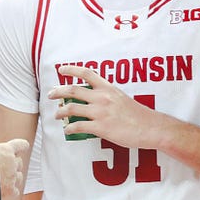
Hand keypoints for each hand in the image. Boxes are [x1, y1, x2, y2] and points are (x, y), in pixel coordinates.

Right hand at [0, 121, 28, 198]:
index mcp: (6, 150)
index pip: (20, 145)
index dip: (22, 145)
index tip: (23, 146)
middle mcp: (12, 163)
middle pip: (19, 162)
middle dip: (14, 164)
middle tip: (6, 165)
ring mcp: (12, 178)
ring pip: (19, 177)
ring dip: (14, 177)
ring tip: (6, 178)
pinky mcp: (9, 191)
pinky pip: (16, 191)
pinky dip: (12, 191)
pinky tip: (6, 191)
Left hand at [48, 65, 169, 146]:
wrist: (150, 127)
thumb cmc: (138, 115)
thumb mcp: (121, 98)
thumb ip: (107, 96)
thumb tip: (93, 99)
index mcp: (108, 88)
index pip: (87, 73)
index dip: (71, 70)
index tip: (61, 69)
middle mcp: (102, 97)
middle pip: (72, 90)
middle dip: (57, 91)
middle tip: (50, 94)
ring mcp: (100, 112)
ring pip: (71, 108)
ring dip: (60, 112)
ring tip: (56, 115)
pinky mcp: (100, 127)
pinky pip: (78, 126)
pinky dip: (69, 128)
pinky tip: (67, 130)